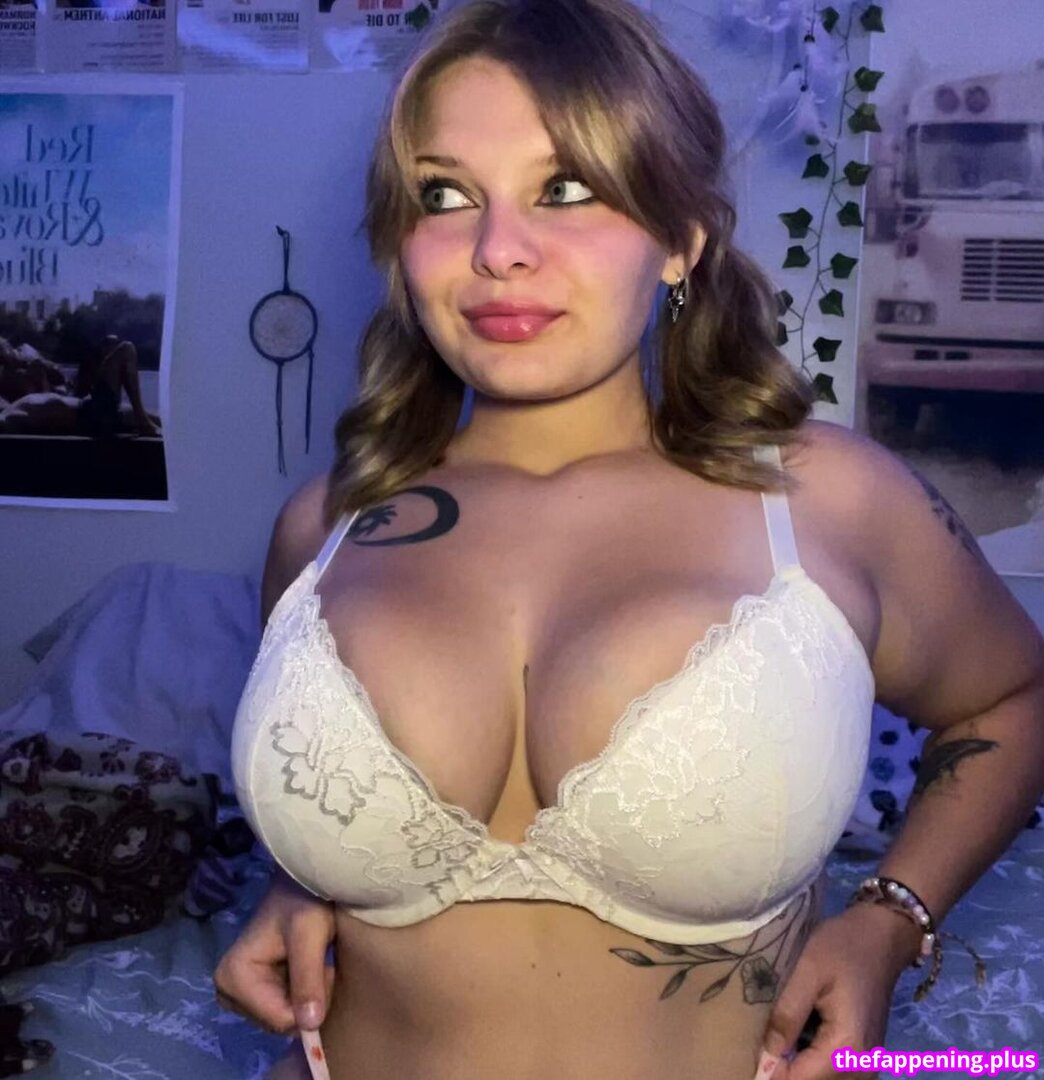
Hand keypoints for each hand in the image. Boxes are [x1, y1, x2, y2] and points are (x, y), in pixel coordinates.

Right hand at [214, 871, 335, 1034]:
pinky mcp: (251, 993)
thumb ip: (308, 978)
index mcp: (233, 976)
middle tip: (320, 964)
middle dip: (307, 999)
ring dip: (307, 997)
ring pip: (284, 1018)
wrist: (302, 885)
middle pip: (279, 1022)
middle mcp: (227, 990)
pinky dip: (302, 994)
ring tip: (314, 963)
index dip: (309, 1002)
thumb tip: (309, 1026)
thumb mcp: (310, 934)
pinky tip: (306, 969)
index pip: (279, 1018)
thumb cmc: (305, 902)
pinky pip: (283, 1010)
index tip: (324, 968)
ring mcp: (238, 993)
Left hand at [757, 903, 917, 1078]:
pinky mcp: (863, 1057)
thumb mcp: (807, 971)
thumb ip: (787, 1016)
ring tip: (774, 1038)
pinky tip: (794, 1038)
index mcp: (846, 1048)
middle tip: (761, 1042)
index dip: (769, 1071)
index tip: (747, 1055)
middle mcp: (861, 1067)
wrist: (880, 937)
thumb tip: (766, 1057)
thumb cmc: (842, 947)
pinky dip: (811, 1062)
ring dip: (797, 1067)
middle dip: (782, 1070)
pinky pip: (832, 1072)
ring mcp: (866, 1065)